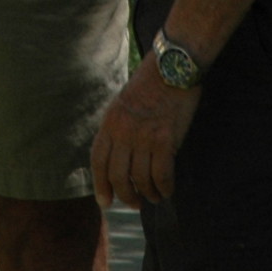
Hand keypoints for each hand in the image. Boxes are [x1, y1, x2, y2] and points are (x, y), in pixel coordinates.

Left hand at [89, 53, 200, 207]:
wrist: (173, 67)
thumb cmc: (151, 84)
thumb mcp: (123, 104)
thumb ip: (118, 129)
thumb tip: (119, 158)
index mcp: (110, 122)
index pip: (98, 162)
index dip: (100, 185)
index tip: (105, 201)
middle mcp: (123, 132)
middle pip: (118, 176)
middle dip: (126, 195)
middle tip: (135, 203)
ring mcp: (143, 137)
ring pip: (141, 179)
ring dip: (148, 194)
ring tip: (154, 197)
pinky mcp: (165, 140)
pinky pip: (162, 174)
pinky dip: (164, 187)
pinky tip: (167, 190)